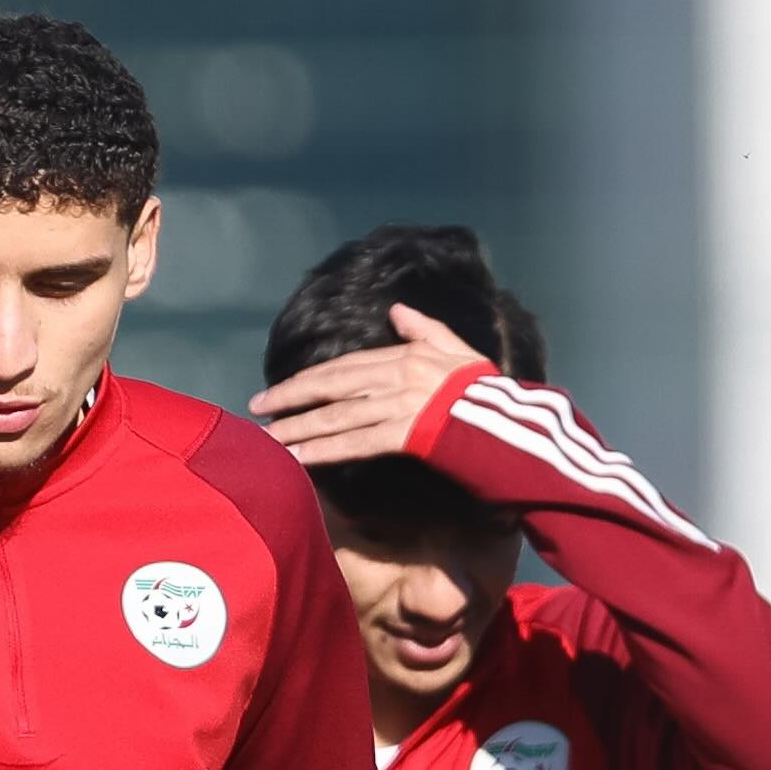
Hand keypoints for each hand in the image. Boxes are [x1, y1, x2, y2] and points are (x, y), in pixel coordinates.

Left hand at [250, 305, 496, 472]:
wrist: (514, 419)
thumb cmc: (485, 388)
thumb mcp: (458, 349)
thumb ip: (425, 329)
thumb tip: (397, 310)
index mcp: (406, 356)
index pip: (345, 366)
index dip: (309, 379)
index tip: (280, 389)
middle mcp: (399, 376)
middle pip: (332, 387)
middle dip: (290, 399)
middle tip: (256, 410)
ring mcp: (402, 404)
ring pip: (338, 416)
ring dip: (298, 428)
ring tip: (266, 439)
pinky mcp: (408, 433)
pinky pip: (357, 443)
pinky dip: (324, 451)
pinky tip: (297, 460)